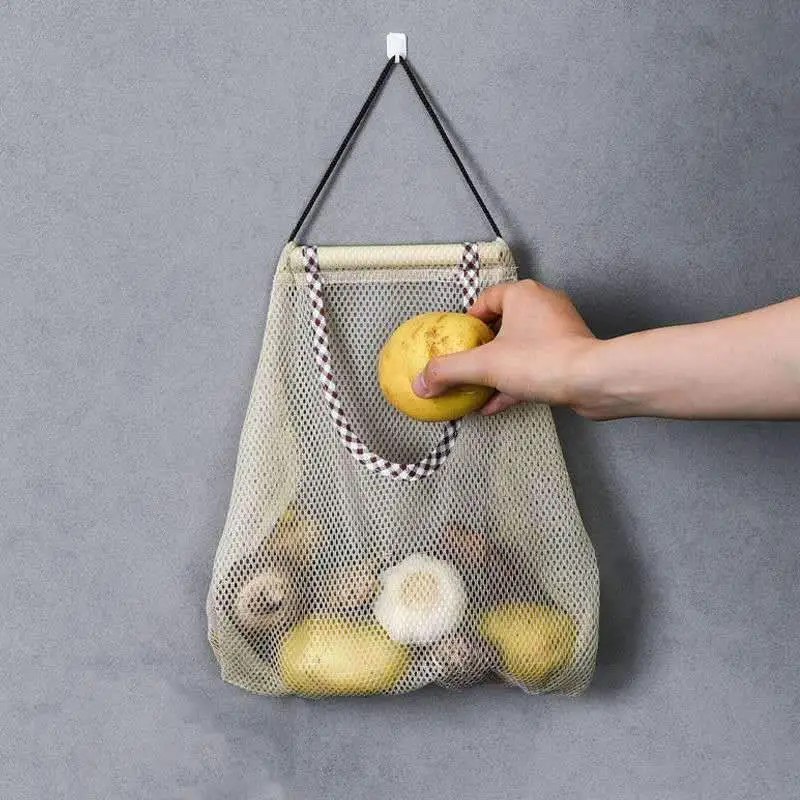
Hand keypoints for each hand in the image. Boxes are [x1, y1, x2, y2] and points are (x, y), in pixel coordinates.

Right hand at [411, 280, 598, 415]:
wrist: (592, 381)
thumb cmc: (541, 360)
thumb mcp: (484, 365)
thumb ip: (448, 371)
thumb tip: (420, 383)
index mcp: (522, 294)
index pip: (486, 299)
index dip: (468, 321)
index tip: (458, 342)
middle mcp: (543, 305)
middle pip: (502, 323)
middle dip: (482, 347)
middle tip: (466, 365)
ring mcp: (560, 329)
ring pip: (519, 346)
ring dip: (498, 367)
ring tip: (478, 387)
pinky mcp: (570, 353)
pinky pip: (535, 364)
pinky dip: (515, 381)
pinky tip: (495, 403)